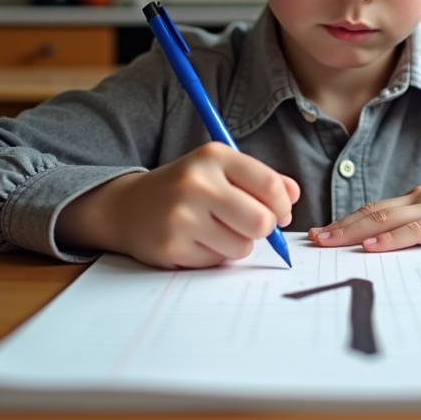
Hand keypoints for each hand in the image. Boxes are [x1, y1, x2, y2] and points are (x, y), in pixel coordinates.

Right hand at [56, 143, 299, 268]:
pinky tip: (195, 241)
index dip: (284, 206)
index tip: (281, 214)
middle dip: (263, 230)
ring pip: (242, 247)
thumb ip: (259, 180)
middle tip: (250, 227)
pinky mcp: (171, 246)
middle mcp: (196, 182)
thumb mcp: (220, 171)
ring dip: (237, 245)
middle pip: (261, 221)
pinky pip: (217, 262)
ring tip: (215, 231)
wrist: (127, 207)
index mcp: (213, 157)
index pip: (269, 186)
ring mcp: (182, 216)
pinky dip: (214, 256)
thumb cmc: (185, 188)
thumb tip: (293, 194)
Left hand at [309, 170, 420, 252]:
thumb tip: (394, 246)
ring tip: (328, 242)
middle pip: (370, 212)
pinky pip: (414, 231)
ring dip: (352, 231)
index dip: (344, 220)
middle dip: (338, 226)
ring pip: (384, 218)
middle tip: (311, 239)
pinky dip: (390, 238)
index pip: (373, 209)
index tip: (320, 232)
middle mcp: (420, 198)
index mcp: (417, 198)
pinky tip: (372, 246)